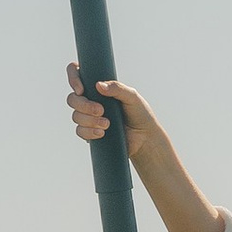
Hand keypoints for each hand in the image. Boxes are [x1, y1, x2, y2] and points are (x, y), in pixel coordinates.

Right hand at [65, 68, 221, 231]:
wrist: (157, 162)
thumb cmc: (152, 133)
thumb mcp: (141, 110)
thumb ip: (123, 93)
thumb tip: (104, 84)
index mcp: (110, 98)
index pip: (86, 81)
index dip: (77, 74)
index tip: (74, 69)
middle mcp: (100, 110)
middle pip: (75, 98)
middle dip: (82, 103)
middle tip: (99, 111)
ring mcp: (96, 127)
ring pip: (76, 116)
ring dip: (85, 119)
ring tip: (104, 126)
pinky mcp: (96, 144)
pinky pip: (81, 134)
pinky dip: (86, 133)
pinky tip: (99, 136)